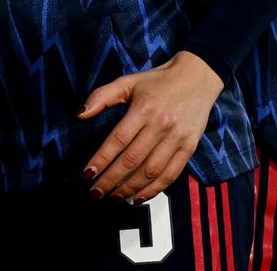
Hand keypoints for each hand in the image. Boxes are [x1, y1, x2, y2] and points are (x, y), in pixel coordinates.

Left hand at [77, 52, 223, 202]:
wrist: (197, 78)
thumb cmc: (157, 81)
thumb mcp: (127, 82)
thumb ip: (101, 97)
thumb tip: (79, 114)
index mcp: (144, 109)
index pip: (118, 140)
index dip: (101, 159)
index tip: (86, 173)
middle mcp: (161, 126)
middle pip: (133, 159)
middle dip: (111, 179)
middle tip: (95, 193)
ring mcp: (177, 139)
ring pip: (151, 171)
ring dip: (131, 188)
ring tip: (113, 197)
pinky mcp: (189, 148)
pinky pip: (171, 174)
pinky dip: (154, 189)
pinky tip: (139, 197)